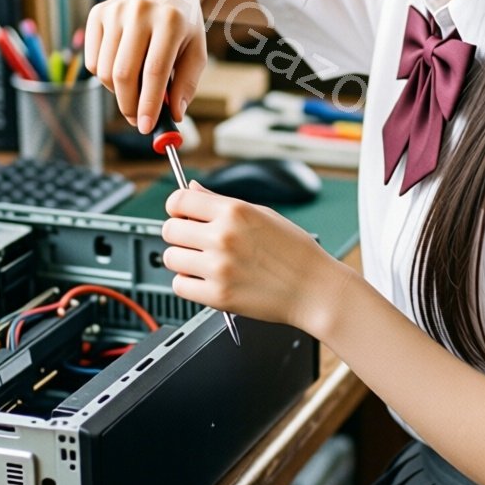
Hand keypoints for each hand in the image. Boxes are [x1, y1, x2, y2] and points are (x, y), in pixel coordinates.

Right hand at [83, 0, 205, 131]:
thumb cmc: (182, 23)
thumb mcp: (196, 49)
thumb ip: (187, 83)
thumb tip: (173, 114)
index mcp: (170, 20)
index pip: (154, 71)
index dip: (148, 103)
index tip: (146, 127)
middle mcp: (139, 11)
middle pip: (123, 73)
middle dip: (129, 105)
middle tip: (137, 120)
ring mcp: (115, 10)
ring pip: (105, 71)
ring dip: (118, 92)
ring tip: (135, 88)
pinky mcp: (97, 13)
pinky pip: (92, 61)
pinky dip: (105, 75)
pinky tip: (123, 66)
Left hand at [160, 180, 345, 334]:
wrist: (314, 289)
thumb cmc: (294, 252)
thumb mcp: (262, 214)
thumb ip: (221, 202)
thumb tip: (192, 188)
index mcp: (234, 211)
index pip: (179, 200)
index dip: (176, 207)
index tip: (181, 213)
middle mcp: (223, 236)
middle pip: (169, 230)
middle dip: (179, 234)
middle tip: (194, 241)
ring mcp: (218, 268)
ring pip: (171, 258)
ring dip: (182, 260)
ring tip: (202, 263)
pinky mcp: (218, 296)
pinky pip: (180, 286)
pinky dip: (188, 284)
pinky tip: (205, 280)